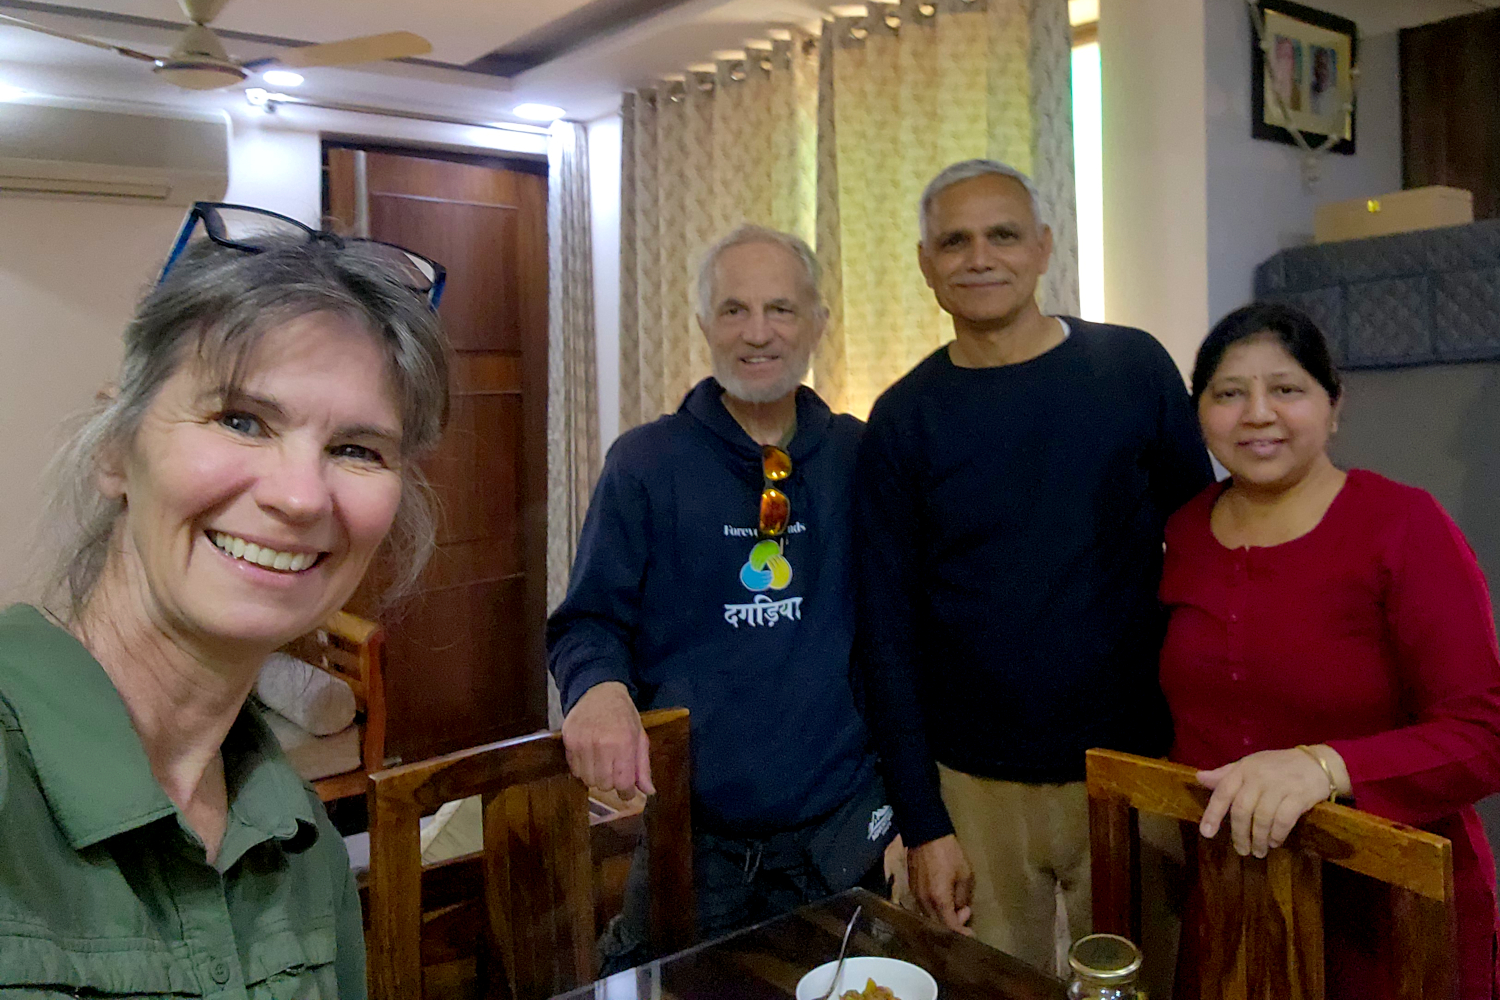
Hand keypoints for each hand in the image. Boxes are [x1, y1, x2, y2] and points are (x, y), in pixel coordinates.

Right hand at [560, 681, 654, 796]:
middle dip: (612, 783)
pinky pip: (574, 770)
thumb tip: (649, 791)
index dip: (627, 793)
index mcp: (624, 743)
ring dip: (596, 777)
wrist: (600, 693)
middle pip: (604, 785)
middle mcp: (601, 744)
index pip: (623, 783)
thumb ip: (643, 766)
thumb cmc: (623, 715)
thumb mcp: (639, 737)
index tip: (628, 792)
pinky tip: (590, 757)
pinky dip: (583, 769)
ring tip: (602, 762)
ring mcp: (582, 743)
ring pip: (587, 780)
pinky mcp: (568, 741)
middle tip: (615, 770)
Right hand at [906, 835, 974, 934]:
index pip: (950, 927)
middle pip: (938, 927)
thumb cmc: (948, 853)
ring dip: (943, 918)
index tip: (971, 934)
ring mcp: (915, 896)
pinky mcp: (911, 889)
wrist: (925, 834)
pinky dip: (935, 911)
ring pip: (929, 918)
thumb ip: (963, 897)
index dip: (962, 934)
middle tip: (966, 914)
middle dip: (954, 926)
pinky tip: (943, 902)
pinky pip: (923, 908)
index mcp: (939, 900)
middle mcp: (924, 902)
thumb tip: (960, 909)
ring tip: (956, 907)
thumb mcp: (965, 874)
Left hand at [1196, 745, 1348, 857]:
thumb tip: (1200, 778)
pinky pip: (1283, 820)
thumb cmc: (1278, 766)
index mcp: (1244, 769)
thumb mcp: (1250, 765)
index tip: (1207, 833)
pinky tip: (1275, 842)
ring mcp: (1279, 786)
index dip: (1213, 814)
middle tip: (1242, 850)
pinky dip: (1277, 835)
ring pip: (1262, 818)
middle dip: (1240, 834)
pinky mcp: (1299, 796)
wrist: (1317, 763)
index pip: (1223, 792)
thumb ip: (1226, 774)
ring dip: (1259, 839)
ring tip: (1259, 851)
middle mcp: (1259, 777)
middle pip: (1242, 810)